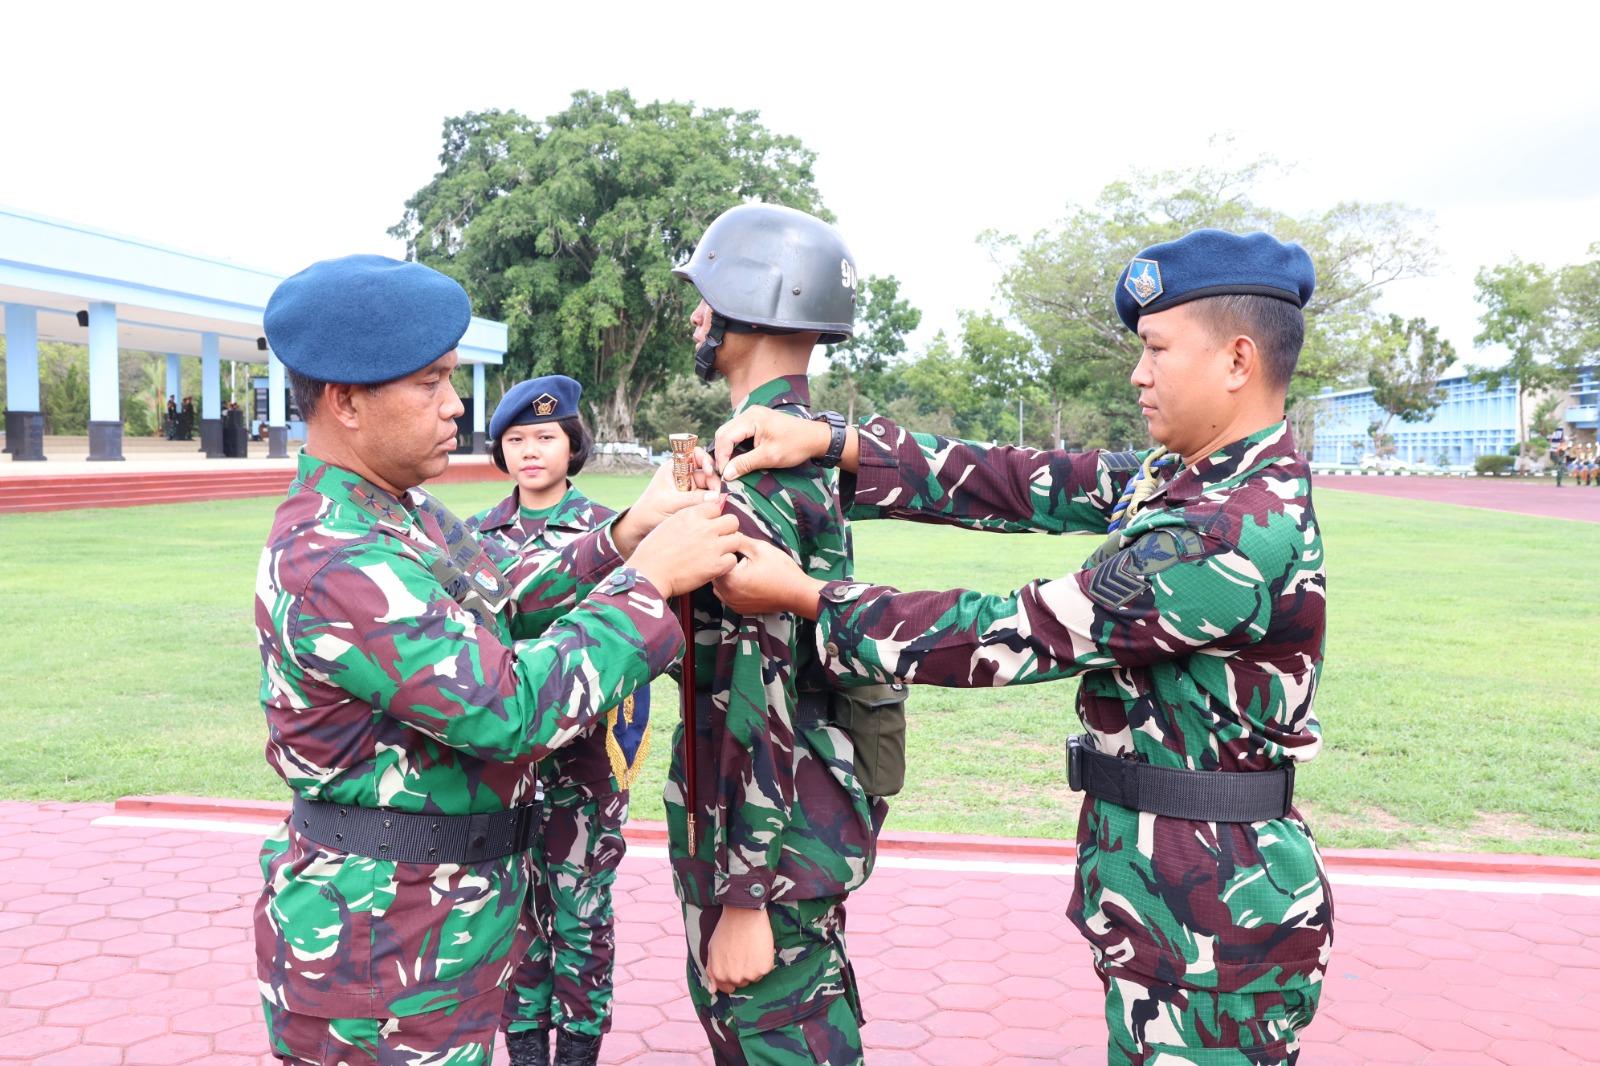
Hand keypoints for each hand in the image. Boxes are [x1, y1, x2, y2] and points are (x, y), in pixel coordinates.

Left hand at [612, 451, 720, 554]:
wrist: (640, 528)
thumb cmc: (649, 512)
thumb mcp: (671, 504)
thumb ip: (694, 499)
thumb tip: (717, 497)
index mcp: (674, 468)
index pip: (694, 454)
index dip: (705, 459)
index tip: (709, 471)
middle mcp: (683, 475)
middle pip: (706, 471)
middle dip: (713, 481)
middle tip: (717, 494)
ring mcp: (689, 488)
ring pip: (709, 485)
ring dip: (714, 493)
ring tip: (715, 504)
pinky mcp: (693, 500)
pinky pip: (707, 498)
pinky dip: (711, 502)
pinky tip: (713, 508)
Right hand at [627, 499, 741, 597]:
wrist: (649, 573)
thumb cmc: (653, 551)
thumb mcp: (669, 524)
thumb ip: (689, 518)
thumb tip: (704, 517)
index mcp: (691, 514)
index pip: (716, 507)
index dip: (714, 517)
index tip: (709, 527)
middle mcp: (705, 527)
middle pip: (732, 521)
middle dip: (728, 530)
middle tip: (719, 540)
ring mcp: (712, 546)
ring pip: (737, 539)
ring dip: (729, 547)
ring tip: (717, 555)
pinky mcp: (715, 565)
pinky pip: (733, 560)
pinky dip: (726, 565)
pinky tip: (714, 567)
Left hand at [705, 905, 774, 993]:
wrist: (743, 914)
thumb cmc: (726, 929)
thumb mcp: (712, 950)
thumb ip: (711, 971)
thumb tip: (712, 990)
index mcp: (720, 975)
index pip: (727, 988)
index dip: (731, 975)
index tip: (736, 965)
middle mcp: (734, 978)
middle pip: (742, 983)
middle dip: (742, 971)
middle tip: (743, 953)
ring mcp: (750, 975)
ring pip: (754, 978)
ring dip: (754, 967)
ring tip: (751, 949)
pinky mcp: (764, 968)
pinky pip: (765, 970)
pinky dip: (764, 961)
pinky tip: (758, 948)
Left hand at [711, 537, 823, 619]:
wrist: (796, 593)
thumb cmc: (781, 571)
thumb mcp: (760, 549)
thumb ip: (739, 540)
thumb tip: (727, 533)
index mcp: (730, 579)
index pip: (714, 560)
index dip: (722, 550)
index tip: (731, 546)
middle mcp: (727, 595)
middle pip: (714, 574)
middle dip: (722, 564)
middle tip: (736, 555)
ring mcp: (732, 604)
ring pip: (718, 586)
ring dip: (725, 576)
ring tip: (740, 568)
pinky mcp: (739, 609)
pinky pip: (726, 596)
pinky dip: (730, 587)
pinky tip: (744, 580)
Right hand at [714, 407, 833, 480]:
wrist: (815, 437)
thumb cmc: (795, 445)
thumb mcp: (769, 457)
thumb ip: (746, 464)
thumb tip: (726, 474)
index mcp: (751, 418)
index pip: (725, 437)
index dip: (721, 456)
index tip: (724, 474)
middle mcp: (749, 413)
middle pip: (724, 433)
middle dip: (721, 453)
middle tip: (724, 471)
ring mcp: (752, 416)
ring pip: (729, 433)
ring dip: (727, 449)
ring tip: (729, 466)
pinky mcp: (756, 421)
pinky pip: (738, 433)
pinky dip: (735, 445)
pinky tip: (737, 458)